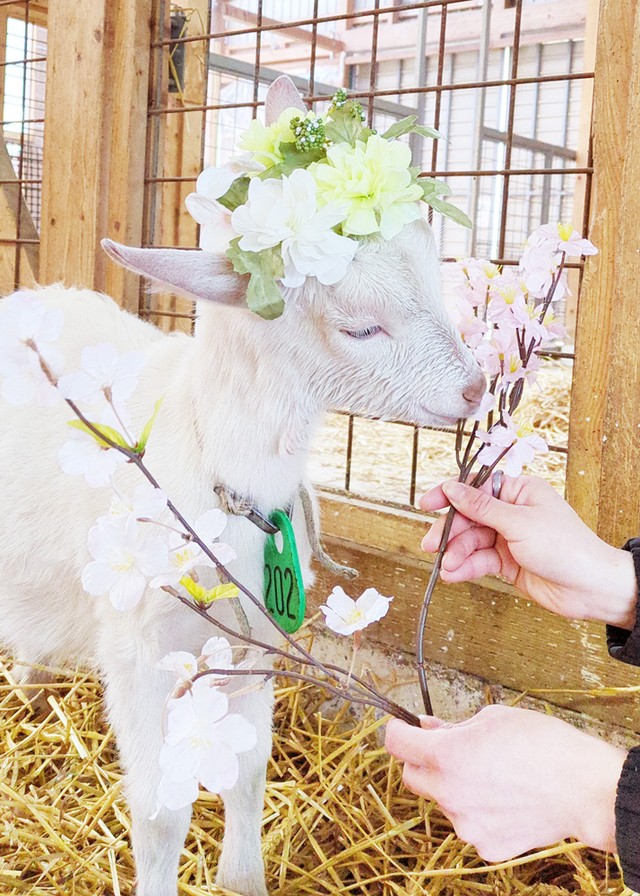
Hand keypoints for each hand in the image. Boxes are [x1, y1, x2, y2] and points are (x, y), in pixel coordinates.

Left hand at [385, 705, 624, 861]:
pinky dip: (477, 811)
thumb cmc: (541, 744)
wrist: (582, 788)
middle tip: (446, 749)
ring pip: (443, 801)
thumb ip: (453, 727)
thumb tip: (430, 729)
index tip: (403, 727)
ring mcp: (466, 825)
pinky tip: (503, 799)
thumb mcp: (492, 718)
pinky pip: (468, 824)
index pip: (397, 744)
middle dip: (422, 760)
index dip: (397, 730)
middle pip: (412, 776)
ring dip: (452, 786)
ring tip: (490, 775)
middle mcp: (449, 793)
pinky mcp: (485, 845)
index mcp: (446, 757)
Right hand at [420, 475, 636, 627]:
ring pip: (471, 542)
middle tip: (431, 545)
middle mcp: (512, 513)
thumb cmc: (566, 548)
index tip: (428, 503)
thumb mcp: (519, 522)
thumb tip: (453, 489)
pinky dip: (465, 568)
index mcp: (519, 492)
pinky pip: (479, 561)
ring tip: (447, 567)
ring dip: (456, 554)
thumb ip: (482, 507)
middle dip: (450, 532)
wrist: (589, 589)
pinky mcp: (507, 563)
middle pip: (469, 517)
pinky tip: (454, 574)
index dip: (450, 494)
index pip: (477, 487)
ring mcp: (509, 538)